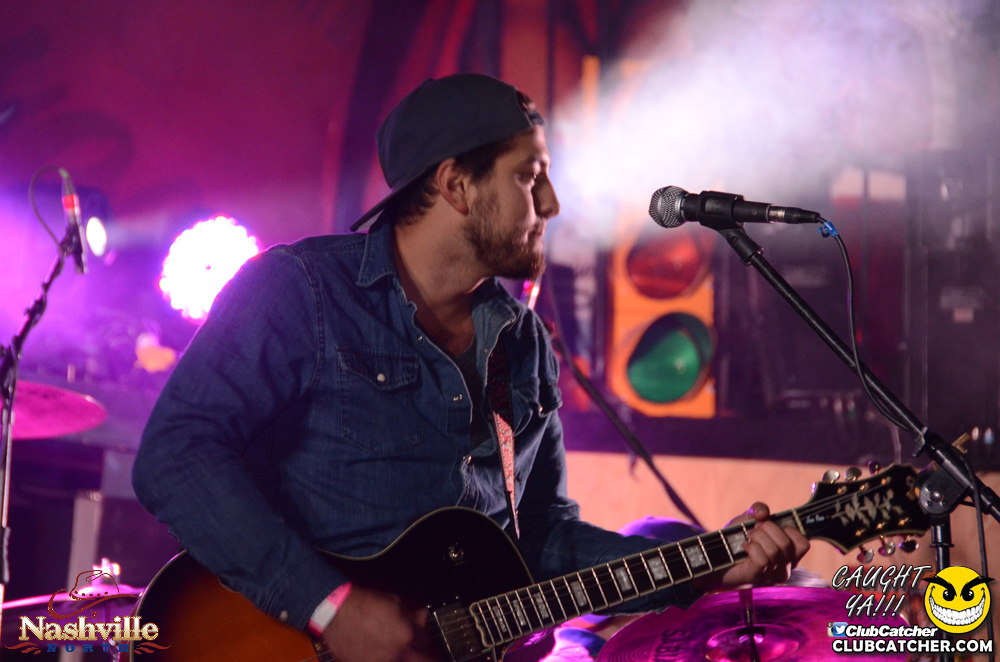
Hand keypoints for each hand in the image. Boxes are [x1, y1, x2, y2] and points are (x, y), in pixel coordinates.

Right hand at [322, 586, 436, 661]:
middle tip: (412, 648)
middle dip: (419, 654)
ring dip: (399, 656)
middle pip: (423, 661)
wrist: (337, 613)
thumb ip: (411, 615)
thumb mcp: (394, 603)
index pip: (425, 641)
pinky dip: (381, 658)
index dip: (420, 636)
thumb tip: (422, 617)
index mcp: (407, 635)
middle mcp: (397, 653)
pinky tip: (375, 650)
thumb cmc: (364, 605)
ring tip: (387, 646)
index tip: (415, 634)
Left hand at [694, 503, 809, 591]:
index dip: (787, 529)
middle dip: (767, 529)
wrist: (716, 552)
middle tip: (754, 529)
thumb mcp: (748, 517)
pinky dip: (751, 548)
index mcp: (789, 552)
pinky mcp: (758, 577)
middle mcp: (785, 566)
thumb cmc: (736, 536)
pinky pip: (763, 561)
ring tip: (748, 537)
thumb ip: (758, 508)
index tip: (770, 525)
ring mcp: (772, 574)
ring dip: (757, 538)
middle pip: (786, 544)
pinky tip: (745, 547)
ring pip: (774, 552)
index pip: (803, 543)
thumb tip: (763, 514)